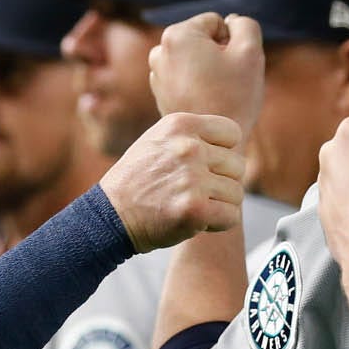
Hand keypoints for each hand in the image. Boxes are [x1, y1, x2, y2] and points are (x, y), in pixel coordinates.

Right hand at [99, 112, 246, 252]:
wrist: (111, 216)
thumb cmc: (138, 180)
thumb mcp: (159, 141)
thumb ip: (193, 136)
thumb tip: (233, 143)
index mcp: (180, 125)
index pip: (232, 134)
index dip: (223, 153)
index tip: (205, 166)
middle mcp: (188, 148)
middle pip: (237, 166)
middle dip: (222, 182)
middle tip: (195, 192)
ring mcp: (192, 179)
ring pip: (237, 193)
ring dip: (220, 204)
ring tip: (192, 204)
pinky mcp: (195, 210)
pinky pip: (231, 217)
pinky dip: (219, 223)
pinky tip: (197, 220)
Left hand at [149, 13, 265, 132]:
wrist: (213, 143)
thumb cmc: (233, 97)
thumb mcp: (250, 52)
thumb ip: (245, 25)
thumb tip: (231, 22)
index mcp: (178, 35)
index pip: (215, 22)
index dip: (232, 41)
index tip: (233, 65)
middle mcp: (160, 51)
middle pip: (202, 40)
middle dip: (218, 54)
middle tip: (227, 81)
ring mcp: (157, 73)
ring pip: (194, 59)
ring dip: (207, 69)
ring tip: (217, 92)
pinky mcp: (160, 92)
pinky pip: (185, 77)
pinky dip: (197, 85)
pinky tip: (207, 102)